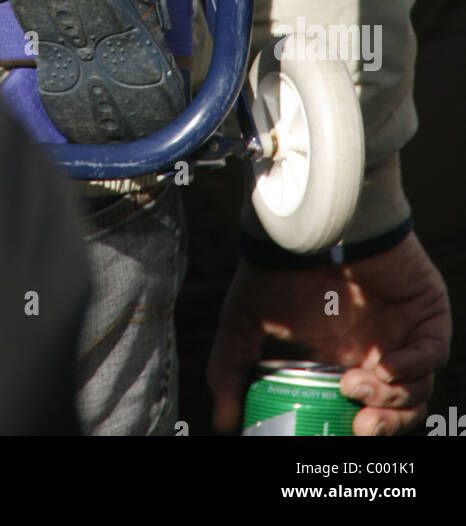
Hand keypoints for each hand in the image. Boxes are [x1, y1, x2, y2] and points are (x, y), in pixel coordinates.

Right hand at [207, 232, 450, 435]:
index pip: (365, 408)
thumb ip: (230, 367)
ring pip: (417, 386)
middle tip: (359, 424)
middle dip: (382, 423)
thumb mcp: (243, 320)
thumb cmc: (275, 265)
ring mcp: (401, 328)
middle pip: (397, 406)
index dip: (359, 427)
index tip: (342, 432)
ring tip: (358, 384)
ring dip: (393, 398)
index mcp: (340, 358)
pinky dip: (415, 366)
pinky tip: (387, 365)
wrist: (304, 223)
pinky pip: (433, 351)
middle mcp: (374, 347)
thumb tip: (222, 419)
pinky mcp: (424, 307)